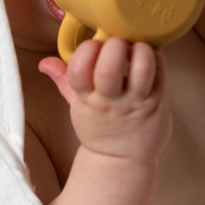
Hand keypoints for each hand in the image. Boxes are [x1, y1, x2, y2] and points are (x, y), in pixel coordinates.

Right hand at [39, 37, 169, 162]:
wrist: (122, 161)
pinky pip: (160, 71)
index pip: (78, 69)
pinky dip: (155, 55)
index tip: (94, 46)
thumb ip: (63, 80)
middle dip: (113, 44)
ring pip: (142, 66)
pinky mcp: (158, 101)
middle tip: (117, 43)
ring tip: (135, 47)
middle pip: (109, 66)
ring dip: (139, 48)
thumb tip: (44, 62)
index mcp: (87, 99)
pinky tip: (148, 55)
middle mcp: (111, 101)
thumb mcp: (77, 107)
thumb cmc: (100, 129)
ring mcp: (136, 102)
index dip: (86, 50)